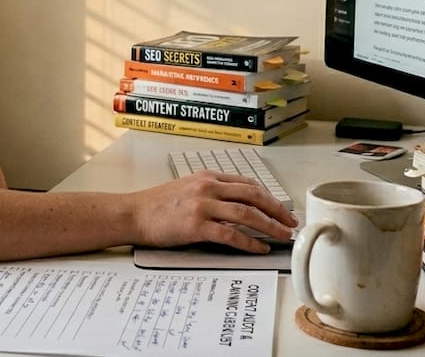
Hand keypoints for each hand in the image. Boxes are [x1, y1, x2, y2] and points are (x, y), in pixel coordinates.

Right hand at [129, 170, 298, 252]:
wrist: (133, 213)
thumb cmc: (157, 204)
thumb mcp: (187, 188)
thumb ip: (211, 192)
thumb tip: (237, 205)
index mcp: (207, 176)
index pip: (247, 183)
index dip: (269, 196)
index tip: (282, 208)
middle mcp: (208, 187)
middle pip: (253, 195)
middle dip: (277, 209)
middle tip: (291, 221)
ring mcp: (202, 206)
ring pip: (247, 213)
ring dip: (270, 225)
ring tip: (283, 235)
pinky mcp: (196, 226)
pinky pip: (231, 234)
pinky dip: (249, 242)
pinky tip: (259, 248)